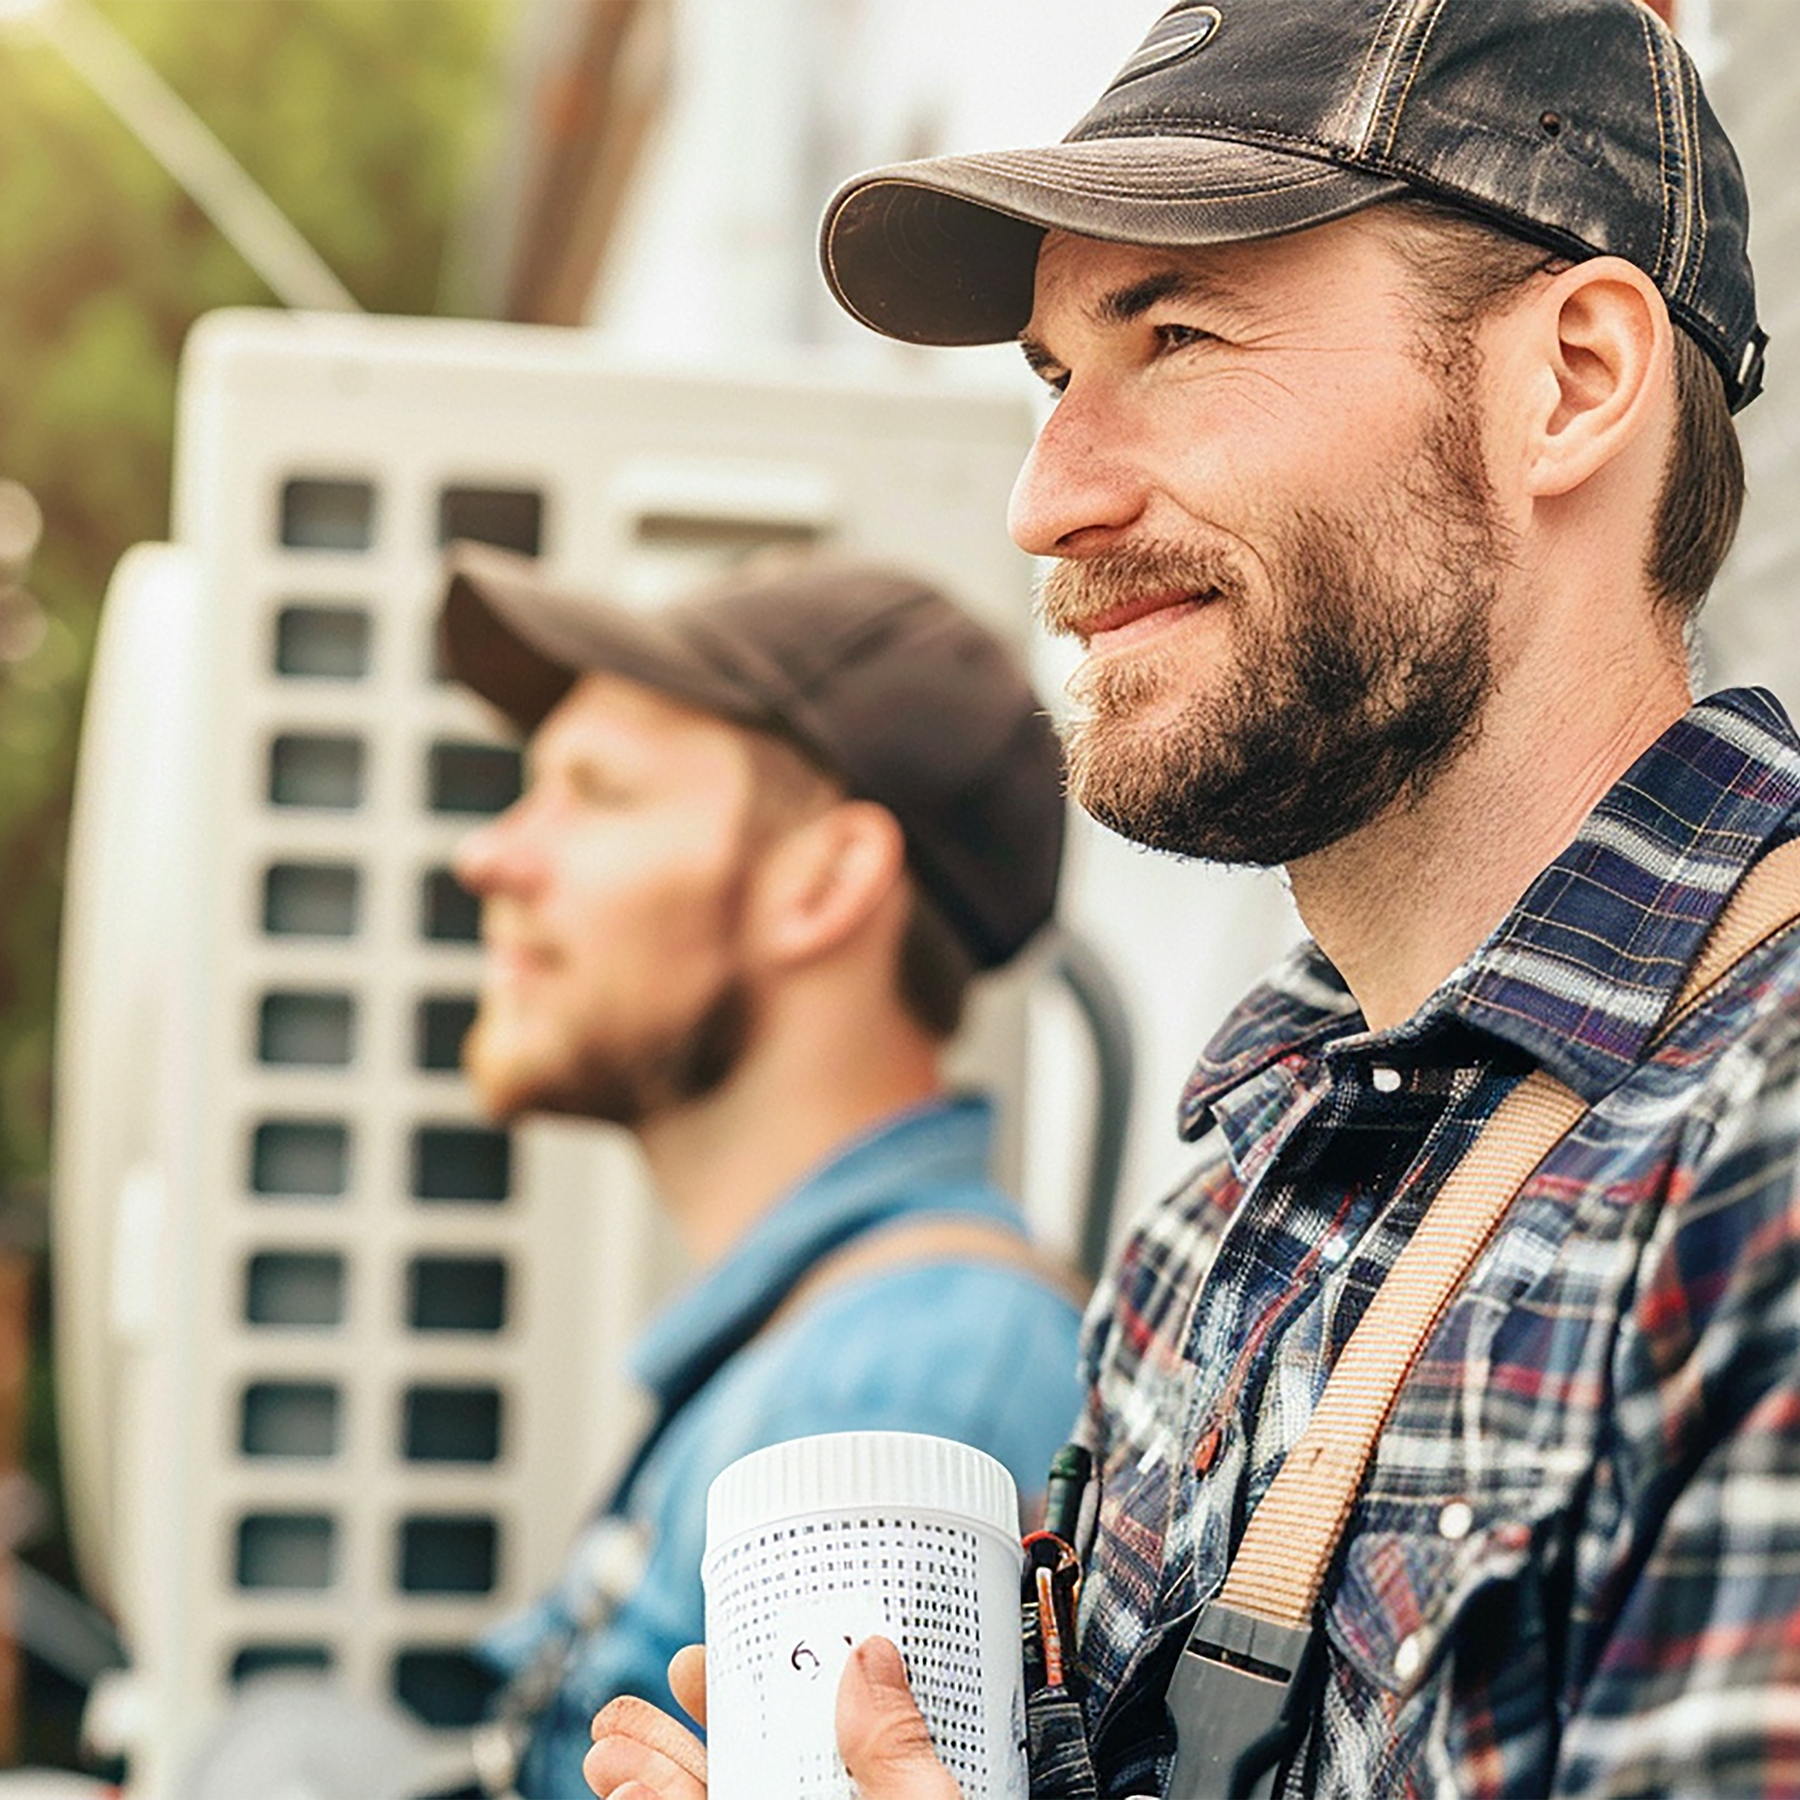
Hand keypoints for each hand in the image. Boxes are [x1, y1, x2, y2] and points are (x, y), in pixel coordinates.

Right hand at [587, 1638, 963, 1799]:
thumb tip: (873, 1652)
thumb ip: (901, 1750)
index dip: (773, 1687)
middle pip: (751, 1766)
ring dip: (650, 1766)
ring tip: (611, 1734)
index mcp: (878, 1790)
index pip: (825, 1734)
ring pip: (703, 1799)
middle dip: (694, 1721)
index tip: (730, 1645)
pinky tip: (630, 1786)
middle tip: (669, 1674)